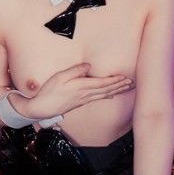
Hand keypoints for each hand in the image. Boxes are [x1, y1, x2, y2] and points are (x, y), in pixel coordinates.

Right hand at [15, 62, 133, 119]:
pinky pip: (98, 99)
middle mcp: (85, 94)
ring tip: (126, 88)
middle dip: (120, 86)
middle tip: (132, 83)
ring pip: (104, 95)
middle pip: (106, 90)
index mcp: (81, 86)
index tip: (125, 77)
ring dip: (116, 91)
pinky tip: (111, 95)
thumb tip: (88, 66)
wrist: (42, 108)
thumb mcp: (60, 77)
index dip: (115, 80)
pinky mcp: (80, 103)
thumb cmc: (49, 91)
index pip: (103, 83)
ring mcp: (83, 100)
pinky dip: (107, 96)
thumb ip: (75, 70)